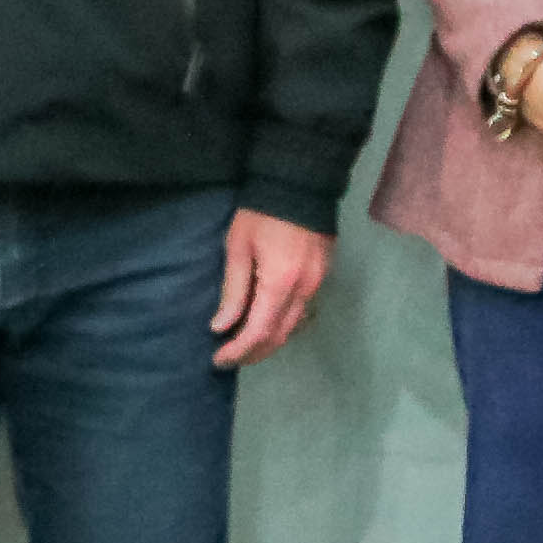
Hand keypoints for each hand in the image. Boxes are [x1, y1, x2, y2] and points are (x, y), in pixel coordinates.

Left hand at [210, 212, 332, 369]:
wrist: (299, 183)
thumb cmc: (260, 212)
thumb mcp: (237, 247)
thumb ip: (233, 290)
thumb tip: (221, 326)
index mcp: (280, 282)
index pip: (259, 331)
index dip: (238, 350)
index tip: (219, 359)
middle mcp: (304, 289)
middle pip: (279, 335)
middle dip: (254, 352)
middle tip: (229, 358)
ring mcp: (318, 283)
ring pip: (294, 326)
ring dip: (269, 341)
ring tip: (244, 345)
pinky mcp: (323, 276)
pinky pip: (303, 311)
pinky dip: (283, 324)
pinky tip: (267, 323)